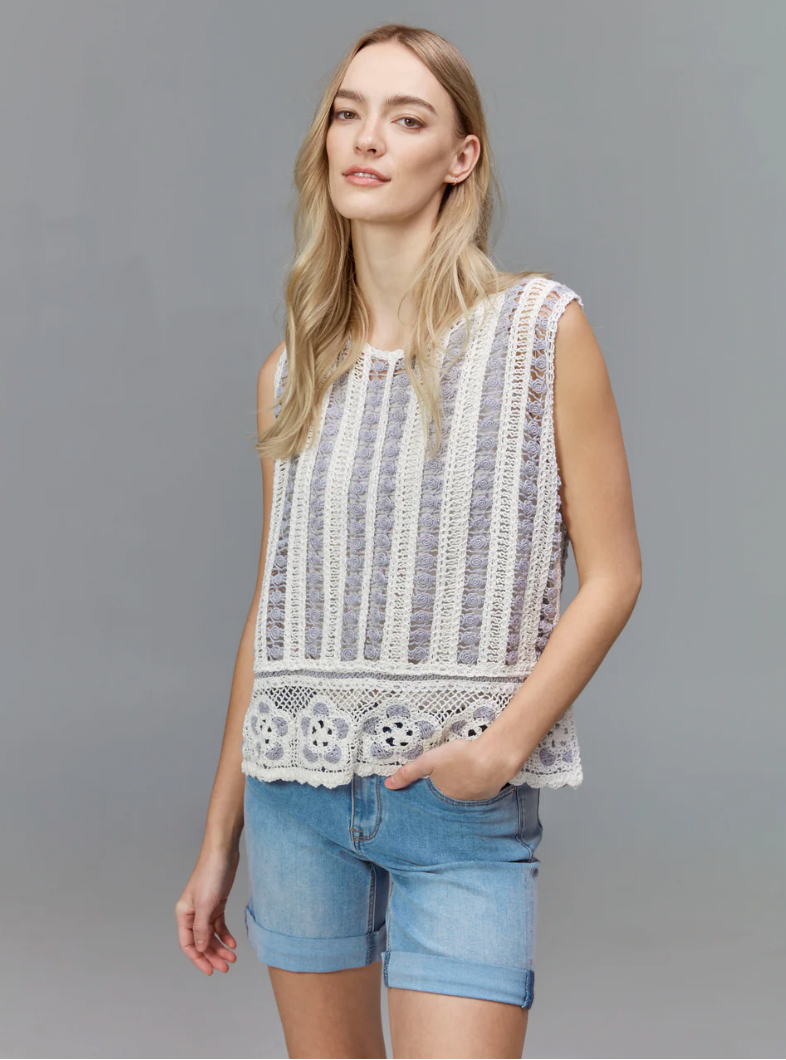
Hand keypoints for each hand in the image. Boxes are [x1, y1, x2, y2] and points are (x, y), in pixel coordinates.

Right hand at [175, 846, 239, 974]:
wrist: (223, 852)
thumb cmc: (210, 874)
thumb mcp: (206, 904)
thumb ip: (201, 929)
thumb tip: (200, 949)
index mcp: (184, 914)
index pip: (188, 944)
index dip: (198, 959)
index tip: (210, 970)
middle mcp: (193, 914)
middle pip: (201, 942)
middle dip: (212, 956)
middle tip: (226, 967)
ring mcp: (205, 909)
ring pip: (211, 935)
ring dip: (220, 947)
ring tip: (233, 958)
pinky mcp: (217, 904)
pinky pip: (219, 925)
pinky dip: (225, 935)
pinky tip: (233, 943)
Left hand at [383, 737, 513, 800]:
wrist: (493, 758)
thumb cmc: (460, 758)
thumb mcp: (429, 761)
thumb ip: (408, 773)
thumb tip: (388, 785)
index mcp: (440, 800)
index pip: (428, 806)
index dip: (426, 802)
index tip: (422, 801)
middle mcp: (456, 808)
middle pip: (445, 805)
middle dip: (442, 800)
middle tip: (442, 789)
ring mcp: (473, 805)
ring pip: (461, 801)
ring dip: (459, 795)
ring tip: (457, 785)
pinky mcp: (488, 798)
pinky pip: (476, 798)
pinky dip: (473, 791)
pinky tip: (474, 780)